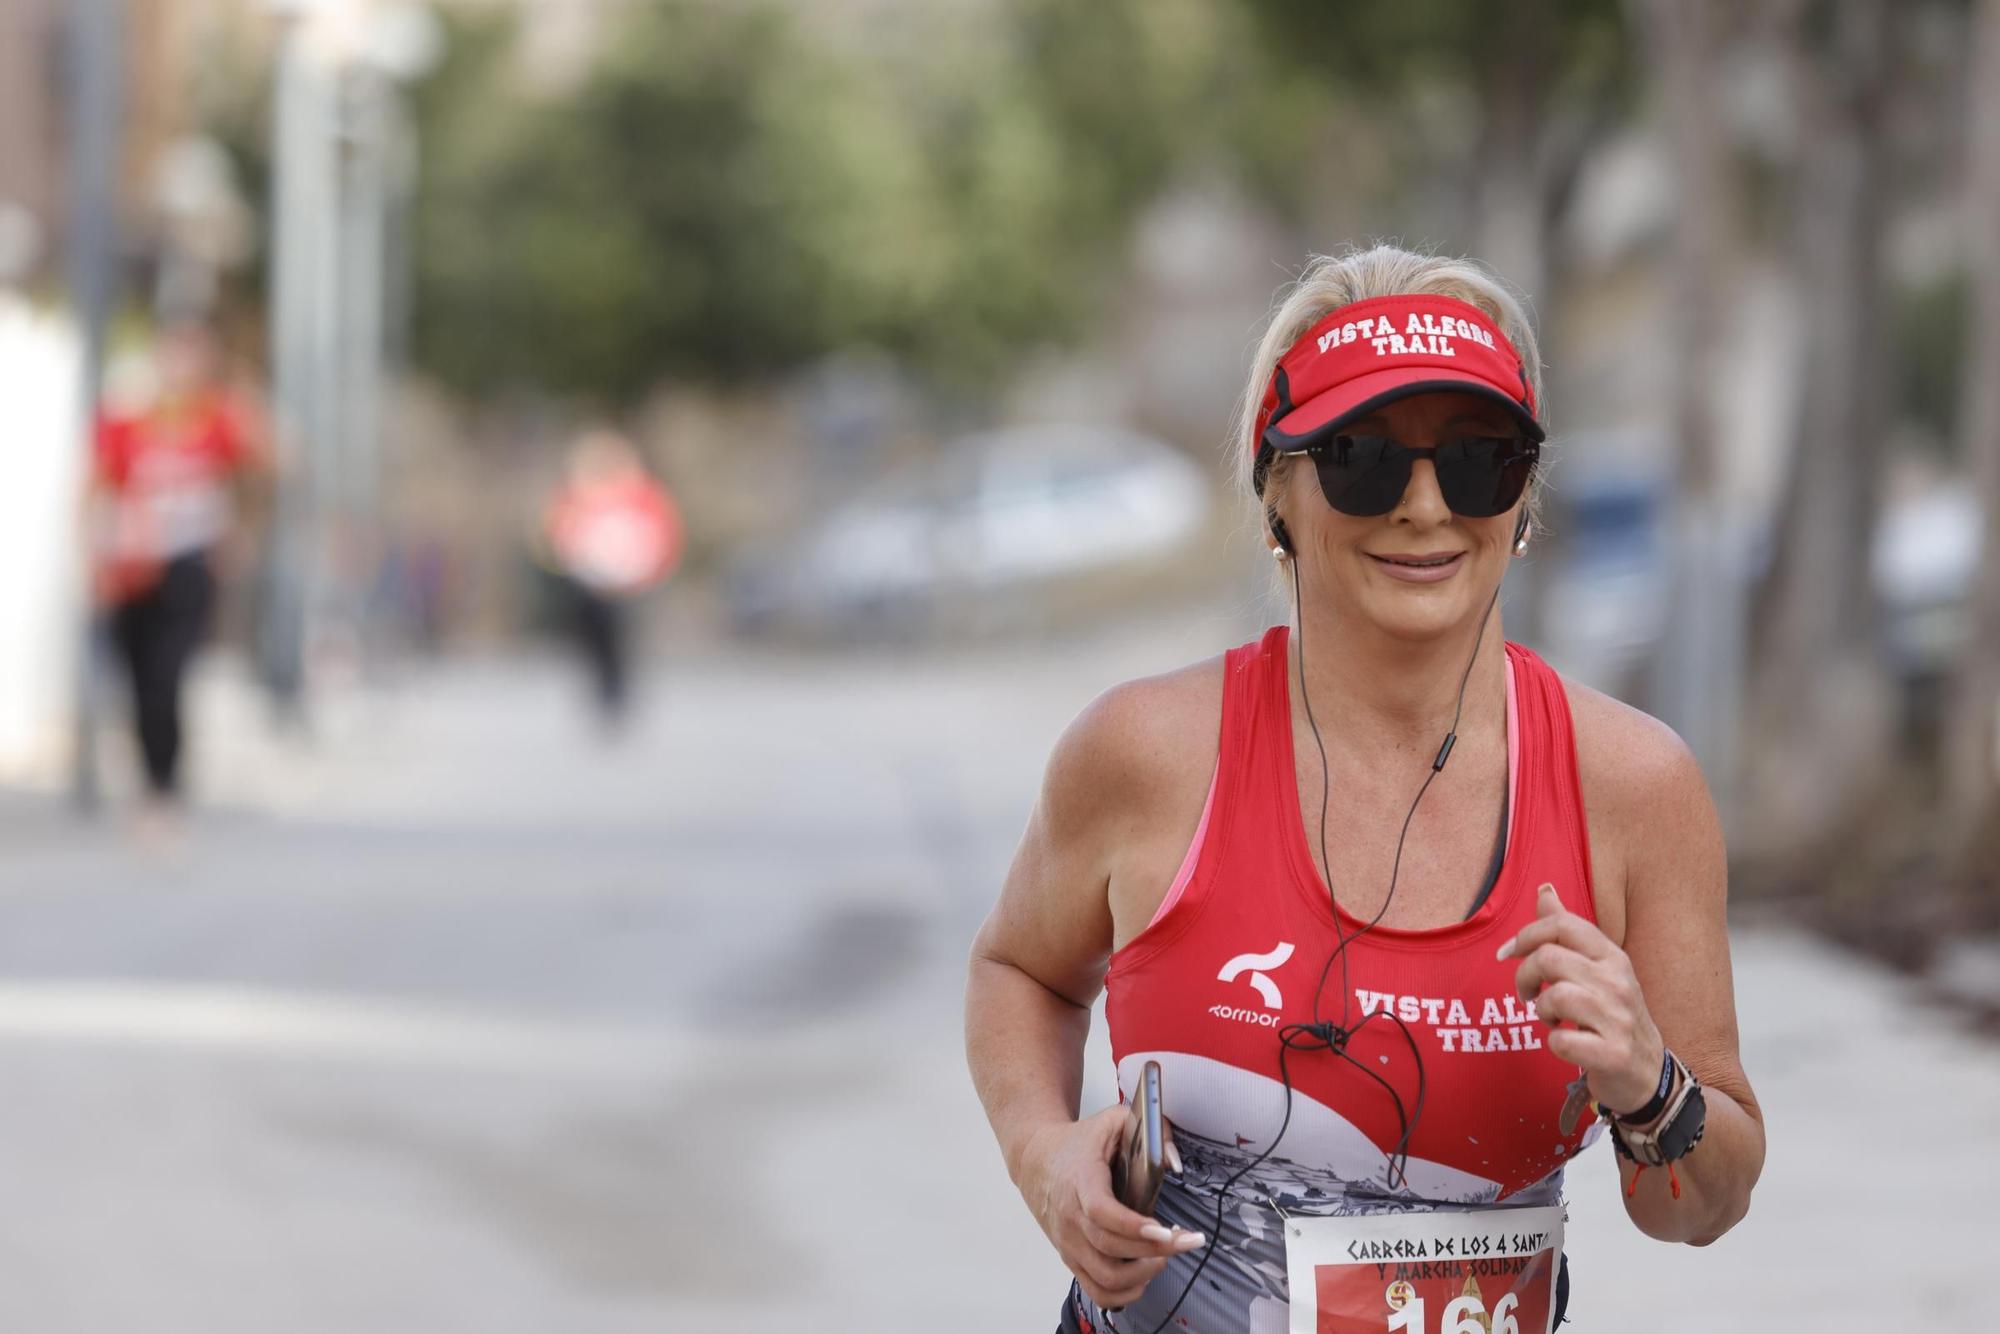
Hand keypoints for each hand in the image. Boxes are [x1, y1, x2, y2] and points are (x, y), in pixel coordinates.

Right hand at [1017, 1105, 1205, 1309]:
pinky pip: (1096, 1290)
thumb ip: (1152, 1130)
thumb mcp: (1114, 1121)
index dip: (1134, 1228)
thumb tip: (1175, 1163)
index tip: (1165, 1230)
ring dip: (1142, 1274)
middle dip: (1156, 1251)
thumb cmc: (1077, 1143)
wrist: (1035, 1159)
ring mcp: (1069, 1242)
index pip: (1102, 1213)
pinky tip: (1143, 1274)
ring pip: (1105, 1278)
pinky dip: (1124, 1293)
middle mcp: (1071, 1217)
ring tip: (1164, 1255)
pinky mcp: (1071, 1258)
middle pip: (1111, 1249)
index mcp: (1080, 1181)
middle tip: (1186, 1241)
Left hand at [1497, 882, 1665, 1115]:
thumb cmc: (1613, 1016)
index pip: (1563, 924)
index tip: (1508, 954)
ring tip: (1552, 1018)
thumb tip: (1545, 890)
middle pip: (1549, 958)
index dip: (1526, 934)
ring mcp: (1619, 1019)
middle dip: (1525, 976)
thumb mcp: (1598, 969)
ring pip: (1556, 996)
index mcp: (1613, 957)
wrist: (1647, 1074)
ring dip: (1542, 1010)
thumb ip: (1568, 932)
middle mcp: (1618, 982)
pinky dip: (1555, 1043)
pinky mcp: (1613, 1054)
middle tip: (1528, 994)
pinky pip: (1562, 1041)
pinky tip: (1567, 1043)